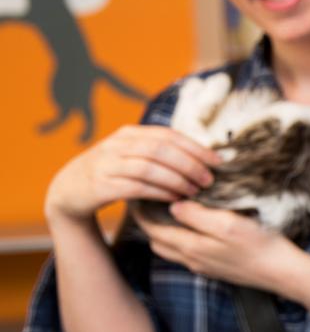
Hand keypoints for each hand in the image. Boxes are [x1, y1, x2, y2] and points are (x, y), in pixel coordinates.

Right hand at [45, 125, 218, 223]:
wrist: (68, 190)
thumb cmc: (112, 173)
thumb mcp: (133, 155)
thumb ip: (160, 152)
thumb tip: (203, 157)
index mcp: (130, 133)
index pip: (169, 135)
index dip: (196, 147)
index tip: (218, 161)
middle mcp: (117, 144)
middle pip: (162, 150)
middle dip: (190, 165)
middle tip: (208, 180)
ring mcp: (106, 164)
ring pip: (150, 168)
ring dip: (176, 180)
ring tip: (193, 191)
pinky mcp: (99, 185)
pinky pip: (135, 187)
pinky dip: (158, 192)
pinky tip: (173, 198)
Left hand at [133, 200, 291, 287]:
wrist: (282, 272)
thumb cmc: (259, 245)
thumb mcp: (228, 224)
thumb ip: (197, 216)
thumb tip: (172, 206)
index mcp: (191, 247)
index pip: (153, 229)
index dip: (142, 212)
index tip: (138, 193)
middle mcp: (192, 259)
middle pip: (157, 240)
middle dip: (149, 221)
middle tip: (151, 198)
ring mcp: (204, 265)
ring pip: (171, 248)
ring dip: (165, 230)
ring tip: (170, 209)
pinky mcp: (216, 267)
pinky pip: (188, 252)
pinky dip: (181, 238)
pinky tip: (195, 225)